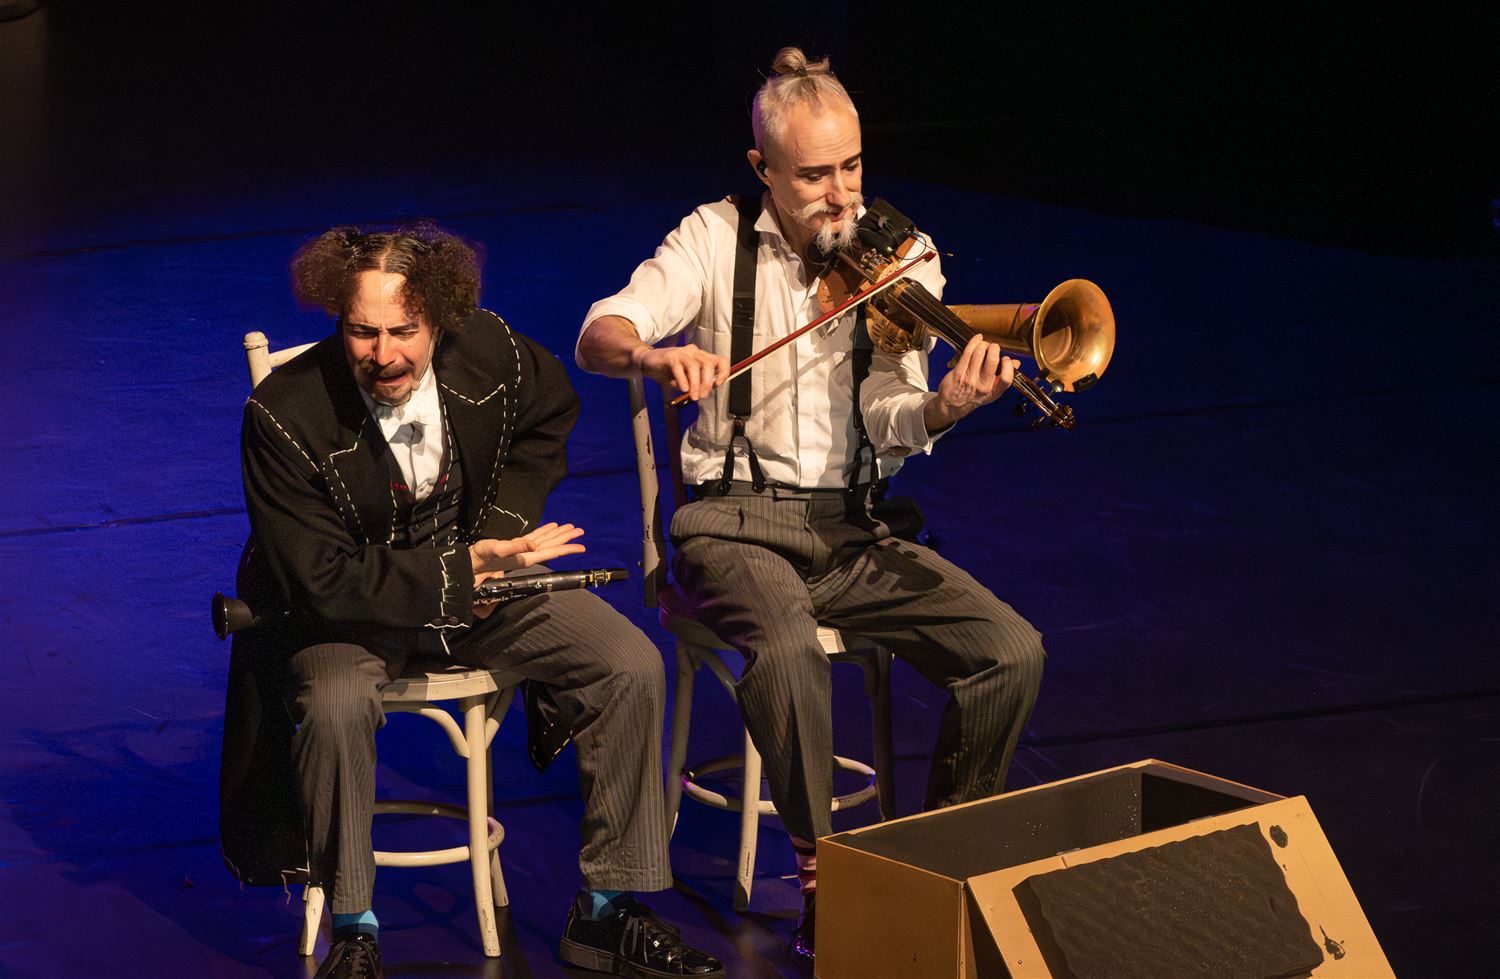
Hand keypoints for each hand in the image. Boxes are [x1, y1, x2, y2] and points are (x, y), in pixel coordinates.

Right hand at [469, 522, 586, 618]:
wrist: (471, 562)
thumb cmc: (483, 557)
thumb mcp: (499, 550)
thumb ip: (516, 548)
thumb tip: (533, 546)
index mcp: (527, 556)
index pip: (552, 552)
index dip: (567, 549)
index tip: (582, 547)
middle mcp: (528, 554)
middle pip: (552, 545)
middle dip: (566, 539)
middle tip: (580, 531)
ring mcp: (522, 550)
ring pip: (545, 540)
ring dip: (557, 534)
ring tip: (570, 527)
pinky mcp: (515, 545)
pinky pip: (534, 537)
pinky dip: (543, 531)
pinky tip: (551, 526)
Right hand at [633, 343, 727, 401]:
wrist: (648, 363)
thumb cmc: (668, 371)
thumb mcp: (686, 380)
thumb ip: (695, 384)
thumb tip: (703, 394)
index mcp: (701, 357)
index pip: (720, 360)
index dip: (723, 372)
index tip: (718, 385)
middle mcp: (694, 352)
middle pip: (708, 364)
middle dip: (707, 383)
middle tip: (702, 396)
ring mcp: (682, 352)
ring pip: (694, 367)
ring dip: (695, 384)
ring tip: (692, 396)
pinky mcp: (670, 356)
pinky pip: (679, 367)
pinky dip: (682, 380)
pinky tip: (683, 389)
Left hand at [925, 336, 1016, 431]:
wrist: (953, 405)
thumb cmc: (974, 396)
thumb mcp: (992, 391)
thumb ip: (1004, 377)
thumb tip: (1016, 363)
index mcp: (994, 391)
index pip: (1006, 378)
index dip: (1008, 365)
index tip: (1005, 359)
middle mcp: (983, 386)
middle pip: (992, 360)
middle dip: (994, 348)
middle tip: (993, 347)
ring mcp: (969, 379)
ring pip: (979, 353)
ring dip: (983, 344)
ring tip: (983, 344)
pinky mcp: (958, 373)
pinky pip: (967, 353)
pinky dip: (973, 342)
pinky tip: (977, 339)